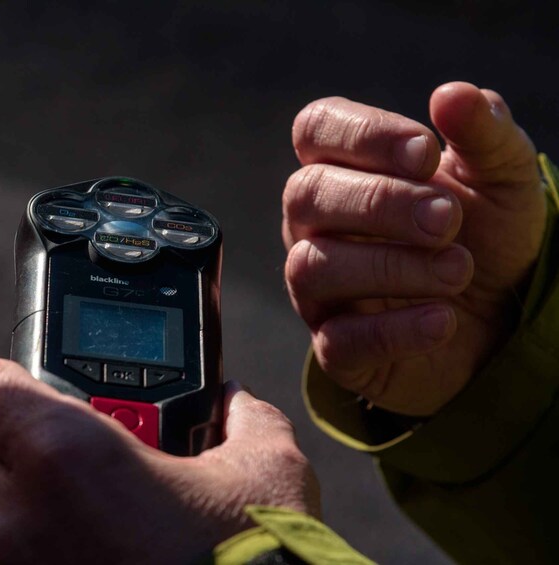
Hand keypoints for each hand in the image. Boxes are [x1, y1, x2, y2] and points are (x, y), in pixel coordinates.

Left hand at [0, 359, 319, 564]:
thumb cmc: (251, 561)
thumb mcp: (266, 476)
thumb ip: (246, 421)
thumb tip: (236, 403)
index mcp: (65, 455)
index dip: (5, 381)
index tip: (28, 390)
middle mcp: (18, 520)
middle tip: (52, 450)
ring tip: (61, 510)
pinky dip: (10, 560)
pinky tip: (66, 557)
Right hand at [283, 82, 545, 415]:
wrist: (501, 320)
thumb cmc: (486, 236)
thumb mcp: (502, 179)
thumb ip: (483, 133)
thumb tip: (453, 94)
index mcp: (344, 169)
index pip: (315, 130)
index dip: (361, 135)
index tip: (426, 153)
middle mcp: (315, 225)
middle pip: (305, 195)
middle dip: (379, 203)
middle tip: (448, 219)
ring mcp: (318, 288)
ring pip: (311, 267)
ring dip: (390, 266)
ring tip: (457, 269)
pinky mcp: (336, 347)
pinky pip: (338, 339)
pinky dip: (394, 330)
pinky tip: (443, 320)